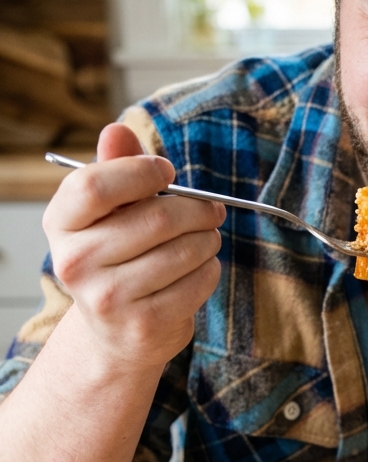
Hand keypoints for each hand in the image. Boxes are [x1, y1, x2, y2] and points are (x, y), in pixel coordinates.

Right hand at [43, 123, 224, 369]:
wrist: (117, 331)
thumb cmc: (119, 256)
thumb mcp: (111, 212)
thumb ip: (116, 169)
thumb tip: (116, 130)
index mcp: (61, 224)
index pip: (94, 186)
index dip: (140, 172)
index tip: (167, 173)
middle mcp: (74, 263)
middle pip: (156, 218)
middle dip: (197, 210)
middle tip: (212, 210)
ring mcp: (106, 298)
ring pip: (184, 250)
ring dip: (208, 240)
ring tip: (206, 239)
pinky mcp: (142, 324)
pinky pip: (198, 280)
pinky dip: (210, 269)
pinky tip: (199, 269)